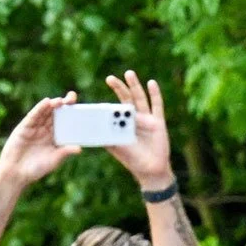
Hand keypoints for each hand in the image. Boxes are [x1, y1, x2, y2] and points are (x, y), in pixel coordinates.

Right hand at [0, 94, 80, 190]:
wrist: (17, 172)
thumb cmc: (37, 168)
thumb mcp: (54, 160)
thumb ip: (65, 152)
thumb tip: (79, 149)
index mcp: (55, 137)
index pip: (65, 122)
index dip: (71, 114)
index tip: (82, 109)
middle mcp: (46, 129)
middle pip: (56, 114)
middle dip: (64, 105)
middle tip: (72, 98)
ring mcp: (36, 126)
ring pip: (46, 112)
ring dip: (53, 105)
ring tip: (60, 101)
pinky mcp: (25, 126)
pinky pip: (34, 115)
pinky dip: (40, 108)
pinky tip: (46, 103)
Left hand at [104, 72, 173, 188]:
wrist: (150, 171)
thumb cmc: (132, 160)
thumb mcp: (114, 146)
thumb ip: (104, 135)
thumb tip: (87, 129)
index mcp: (123, 122)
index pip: (114, 107)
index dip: (107, 102)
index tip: (98, 94)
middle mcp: (135, 118)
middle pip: (126, 98)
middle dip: (118, 88)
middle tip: (109, 78)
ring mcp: (147, 119)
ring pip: (140, 98)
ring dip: (134, 85)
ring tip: (128, 73)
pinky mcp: (158, 122)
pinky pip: (157, 105)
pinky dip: (155, 94)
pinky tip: (151, 83)